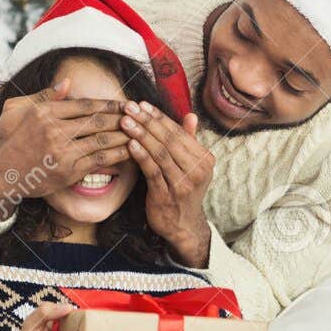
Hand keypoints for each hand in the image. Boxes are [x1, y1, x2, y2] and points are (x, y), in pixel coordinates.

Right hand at [0, 79, 131, 219]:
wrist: (0, 174)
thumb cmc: (8, 139)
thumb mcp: (17, 108)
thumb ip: (44, 95)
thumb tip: (67, 82)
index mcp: (46, 112)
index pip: (85, 105)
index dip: (108, 104)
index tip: (124, 104)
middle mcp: (56, 131)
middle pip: (97, 121)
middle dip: (121, 117)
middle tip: (140, 115)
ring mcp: (63, 152)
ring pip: (102, 140)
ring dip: (124, 135)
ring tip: (140, 131)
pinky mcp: (68, 172)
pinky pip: (99, 161)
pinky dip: (117, 155)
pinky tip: (129, 151)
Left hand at [123, 101, 214, 266]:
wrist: (183, 226)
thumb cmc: (183, 192)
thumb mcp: (191, 166)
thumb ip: (188, 141)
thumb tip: (190, 115)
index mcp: (204, 160)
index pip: (179, 132)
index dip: (159, 117)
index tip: (142, 104)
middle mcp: (197, 171)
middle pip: (169, 140)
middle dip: (147, 121)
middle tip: (129, 107)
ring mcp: (183, 185)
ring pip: (160, 153)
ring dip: (141, 135)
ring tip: (125, 121)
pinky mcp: (166, 196)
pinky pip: (153, 171)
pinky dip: (141, 156)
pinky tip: (130, 144)